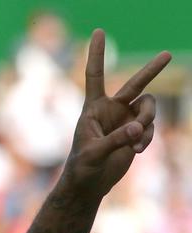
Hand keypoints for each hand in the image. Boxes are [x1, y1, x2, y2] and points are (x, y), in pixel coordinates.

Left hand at [62, 29, 170, 198]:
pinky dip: (146, 138)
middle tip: (168, 54)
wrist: (90, 184)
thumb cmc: (82, 167)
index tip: (98, 31)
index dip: (98, 54)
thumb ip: (116, 139)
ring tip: (135, 141)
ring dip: (147, 122)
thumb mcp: (94, 153)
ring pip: (149, 108)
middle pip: (135, 84)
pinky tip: (136, 151)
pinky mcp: (136, 132)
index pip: (96, 75)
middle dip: (152, 70)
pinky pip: (150, 127)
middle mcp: (111, 109)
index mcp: (93, 108)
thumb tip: (138, 129)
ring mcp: (126, 120)